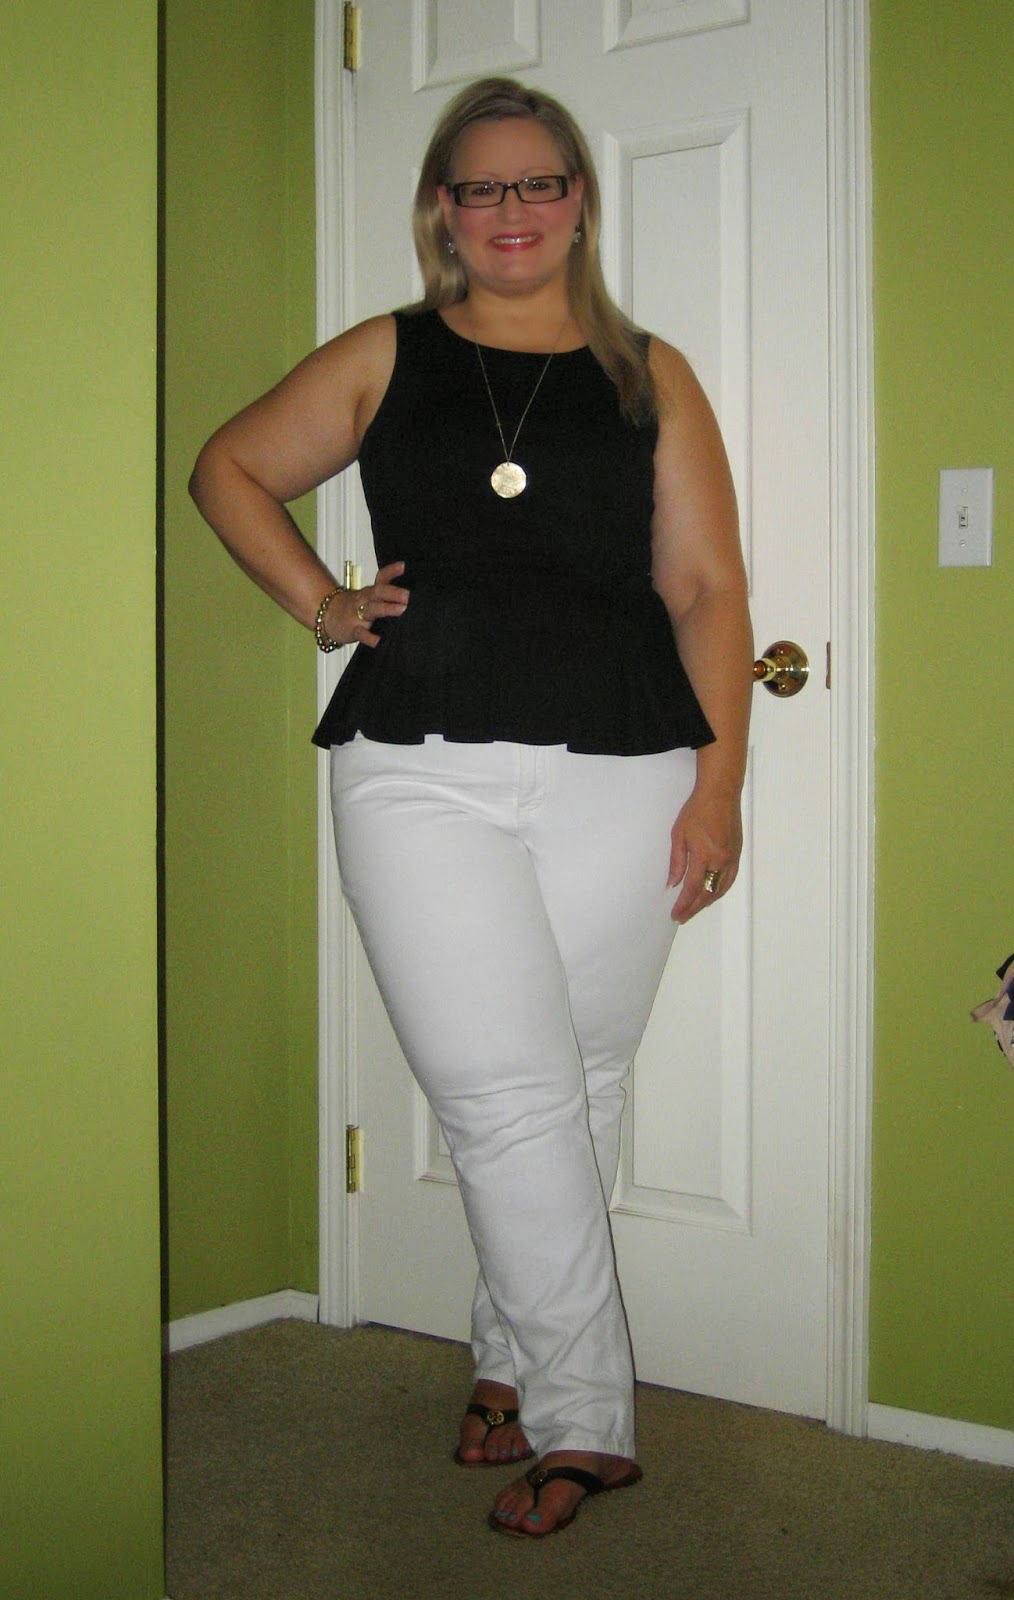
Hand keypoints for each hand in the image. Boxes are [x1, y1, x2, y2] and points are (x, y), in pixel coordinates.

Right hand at [327, 560, 408, 647]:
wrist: (326, 616)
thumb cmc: (354, 608)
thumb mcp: (368, 598)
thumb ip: (386, 595)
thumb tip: (410, 596)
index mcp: (370, 592)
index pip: (381, 578)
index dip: (391, 571)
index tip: (403, 566)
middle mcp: (365, 600)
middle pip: (378, 592)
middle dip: (393, 592)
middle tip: (407, 595)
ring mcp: (358, 614)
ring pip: (372, 609)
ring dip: (386, 608)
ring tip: (401, 609)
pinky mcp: (352, 630)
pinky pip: (361, 634)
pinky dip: (370, 638)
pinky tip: (378, 641)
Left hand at [667, 786, 742, 923]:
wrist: (721, 794)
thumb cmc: (697, 810)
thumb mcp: (679, 834)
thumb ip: (677, 862)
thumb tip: (673, 883)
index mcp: (704, 855)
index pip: (693, 888)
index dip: (684, 904)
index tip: (676, 914)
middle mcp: (721, 861)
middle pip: (708, 893)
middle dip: (694, 908)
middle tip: (683, 916)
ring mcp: (732, 858)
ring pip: (720, 889)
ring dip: (707, 902)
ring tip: (694, 909)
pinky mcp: (737, 854)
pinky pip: (729, 880)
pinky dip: (719, 891)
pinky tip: (712, 894)